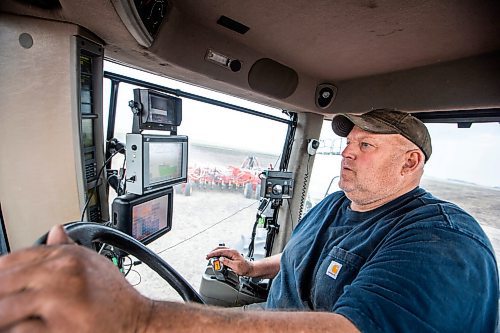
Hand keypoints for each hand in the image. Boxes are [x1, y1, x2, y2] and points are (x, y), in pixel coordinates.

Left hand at [0, 225, 151, 332]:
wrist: (139, 320)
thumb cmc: (116, 297)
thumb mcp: (95, 263)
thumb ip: (68, 248)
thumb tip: (54, 230)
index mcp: (67, 256)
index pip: (11, 260)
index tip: (2, 287)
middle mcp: (63, 273)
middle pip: (3, 283)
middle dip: (0, 297)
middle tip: (4, 307)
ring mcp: (60, 300)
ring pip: (5, 309)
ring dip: (4, 316)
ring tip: (9, 320)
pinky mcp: (60, 328)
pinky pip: (20, 331)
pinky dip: (18, 331)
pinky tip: (26, 328)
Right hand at [206, 247, 253, 276]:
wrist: (249, 269)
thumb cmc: (244, 268)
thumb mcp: (235, 266)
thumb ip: (227, 262)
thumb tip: (220, 259)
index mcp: (232, 252)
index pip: (220, 251)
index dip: (213, 253)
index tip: (208, 256)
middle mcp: (232, 251)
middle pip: (220, 249)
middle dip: (213, 252)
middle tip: (207, 256)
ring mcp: (231, 253)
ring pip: (221, 250)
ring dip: (215, 253)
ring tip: (210, 257)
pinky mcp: (231, 256)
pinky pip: (223, 253)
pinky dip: (218, 255)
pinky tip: (216, 258)